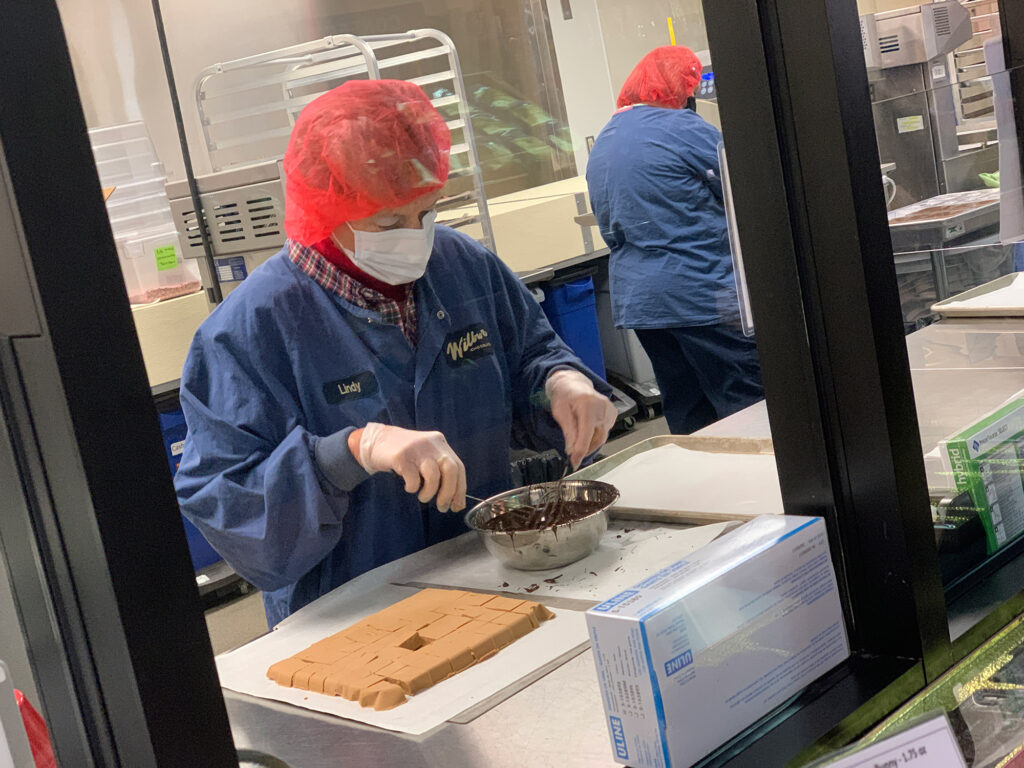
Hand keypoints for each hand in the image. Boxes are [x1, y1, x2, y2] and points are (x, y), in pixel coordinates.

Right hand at [351, 423, 466, 511]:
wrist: (376, 441)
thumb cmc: (406, 455)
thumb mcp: (426, 455)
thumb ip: (440, 471)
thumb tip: (455, 501)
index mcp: (440, 443)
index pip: (459, 467)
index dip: (460, 489)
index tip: (457, 505)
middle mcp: (431, 444)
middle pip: (450, 469)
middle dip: (449, 492)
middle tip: (442, 506)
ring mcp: (416, 449)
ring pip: (433, 475)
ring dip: (430, 492)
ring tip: (423, 497)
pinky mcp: (401, 456)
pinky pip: (413, 478)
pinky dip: (413, 488)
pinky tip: (409, 486)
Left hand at [545, 370, 616, 469]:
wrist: (572, 384)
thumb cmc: (564, 396)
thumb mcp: (560, 413)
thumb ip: (568, 432)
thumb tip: (571, 451)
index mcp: (587, 405)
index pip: (586, 434)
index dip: (580, 451)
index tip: (574, 462)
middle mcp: (602, 407)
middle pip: (597, 438)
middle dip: (585, 449)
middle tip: (574, 456)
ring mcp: (610, 409)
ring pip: (602, 436)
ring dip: (590, 443)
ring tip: (578, 441)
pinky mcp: (613, 413)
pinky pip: (605, 431)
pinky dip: (595, 436)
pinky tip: (587, 431)